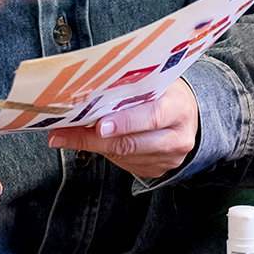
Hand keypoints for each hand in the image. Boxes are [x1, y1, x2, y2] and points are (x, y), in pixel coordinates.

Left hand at [47, 79, 198, 179]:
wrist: (189, 119)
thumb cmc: (167, 95)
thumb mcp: (155, 83)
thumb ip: (129, 89)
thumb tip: (87, 94)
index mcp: (178, 109)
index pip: (150, 117)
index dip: (123, 123)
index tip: (98, 125)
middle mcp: (177, 138)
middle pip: (131, 143)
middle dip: (93, 139)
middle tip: (63, 134)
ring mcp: (169, 158)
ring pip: (124, 156)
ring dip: (92, 146)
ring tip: (67, 135)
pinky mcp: (159, 170)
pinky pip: (126, 164)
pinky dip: (106, 152)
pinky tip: (95, 141)